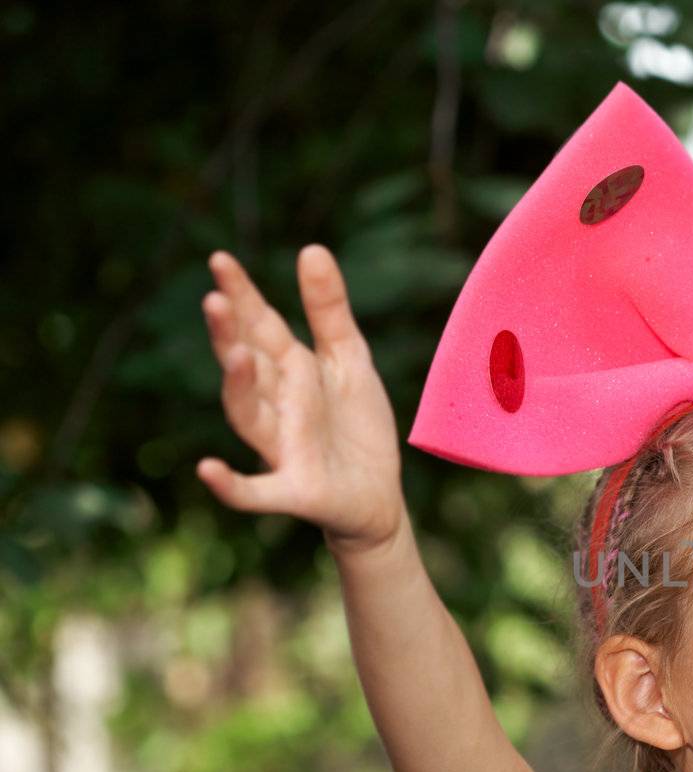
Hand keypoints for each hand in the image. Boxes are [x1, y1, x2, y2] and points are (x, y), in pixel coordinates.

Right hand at [198, 245, 404, 555]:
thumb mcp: (350, 361)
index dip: (242, 295)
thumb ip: (329, 311)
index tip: (220, 260)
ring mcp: (282, 448)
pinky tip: (207, 469)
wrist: (379, 496)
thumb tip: (311, 248)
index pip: (260, 328)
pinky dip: (230, 485)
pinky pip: (254, 491)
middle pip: (247, 367)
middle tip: (216, 300)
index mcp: (290, 371)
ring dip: (237, 389)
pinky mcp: (295, 489)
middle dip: (231, 336)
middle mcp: (277, 405)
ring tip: (235, 356)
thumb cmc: (354, 426)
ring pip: (249, 417)